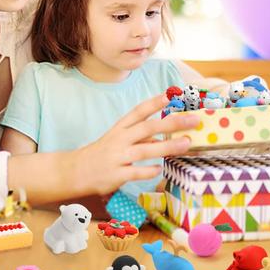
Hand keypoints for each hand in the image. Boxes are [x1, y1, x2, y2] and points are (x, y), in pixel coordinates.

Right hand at [77, 94, 197, 195]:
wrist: (75, 170)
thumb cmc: (103, 152)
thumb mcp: (119, 138)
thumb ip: (141, 136)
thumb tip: (164, 135)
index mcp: (121, 127)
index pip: (139, 110)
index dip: (156, 102)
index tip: (172, 94)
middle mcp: (120, 139)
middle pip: (148, 127)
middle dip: (172, 123)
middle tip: (193, 120)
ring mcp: (117, 156)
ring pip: (145, 149)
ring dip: (167, 146)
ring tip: (186, 143)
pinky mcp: (116, 174)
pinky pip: (135, 172)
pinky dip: (148, 171)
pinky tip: (160, 169)